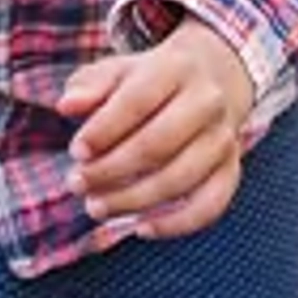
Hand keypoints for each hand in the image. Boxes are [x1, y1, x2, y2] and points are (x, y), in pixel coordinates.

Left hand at [60, 20, 256, 237]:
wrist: (214, 76)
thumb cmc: (153, 79)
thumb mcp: (118, 70)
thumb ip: (90, 86)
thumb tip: (66, 106)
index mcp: (175, 69)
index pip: (137, 101)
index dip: (104, 130)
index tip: (76, 152)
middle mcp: (207, 102)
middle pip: (158, 144)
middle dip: (111, 170)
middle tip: (77, 184)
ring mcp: (224, 138)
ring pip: (181, 179)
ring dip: (134, 201)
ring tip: (96, 207)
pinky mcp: (231, 169)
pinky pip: (210, 205)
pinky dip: (177, 224)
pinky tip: (141, 228)